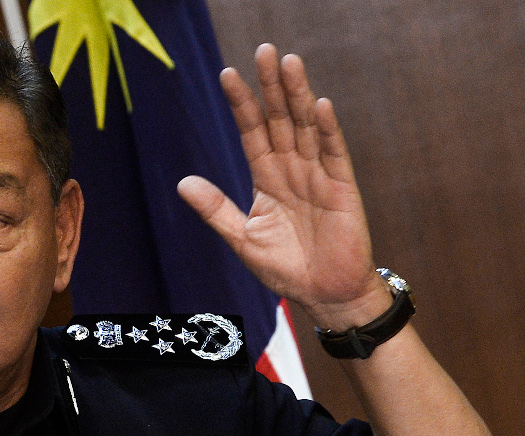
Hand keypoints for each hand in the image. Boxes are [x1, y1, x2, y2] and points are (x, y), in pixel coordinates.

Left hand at [178, 44, 389, 329]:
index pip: (252, 132)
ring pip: (305, 127)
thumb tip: (182, 182)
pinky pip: (333, 153)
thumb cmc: (286, 268)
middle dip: (271, 87)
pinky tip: (319, 105)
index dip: (241, 104)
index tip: (227, 74)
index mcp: (267, 178)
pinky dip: (326, 130)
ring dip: (298, 95)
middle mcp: (292, 169)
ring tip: (288, 63)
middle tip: (264, 51)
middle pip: (280, 119)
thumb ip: (216, 209)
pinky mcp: (342, 188)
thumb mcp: (243, 238)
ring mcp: (318, 175)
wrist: (323, 296)